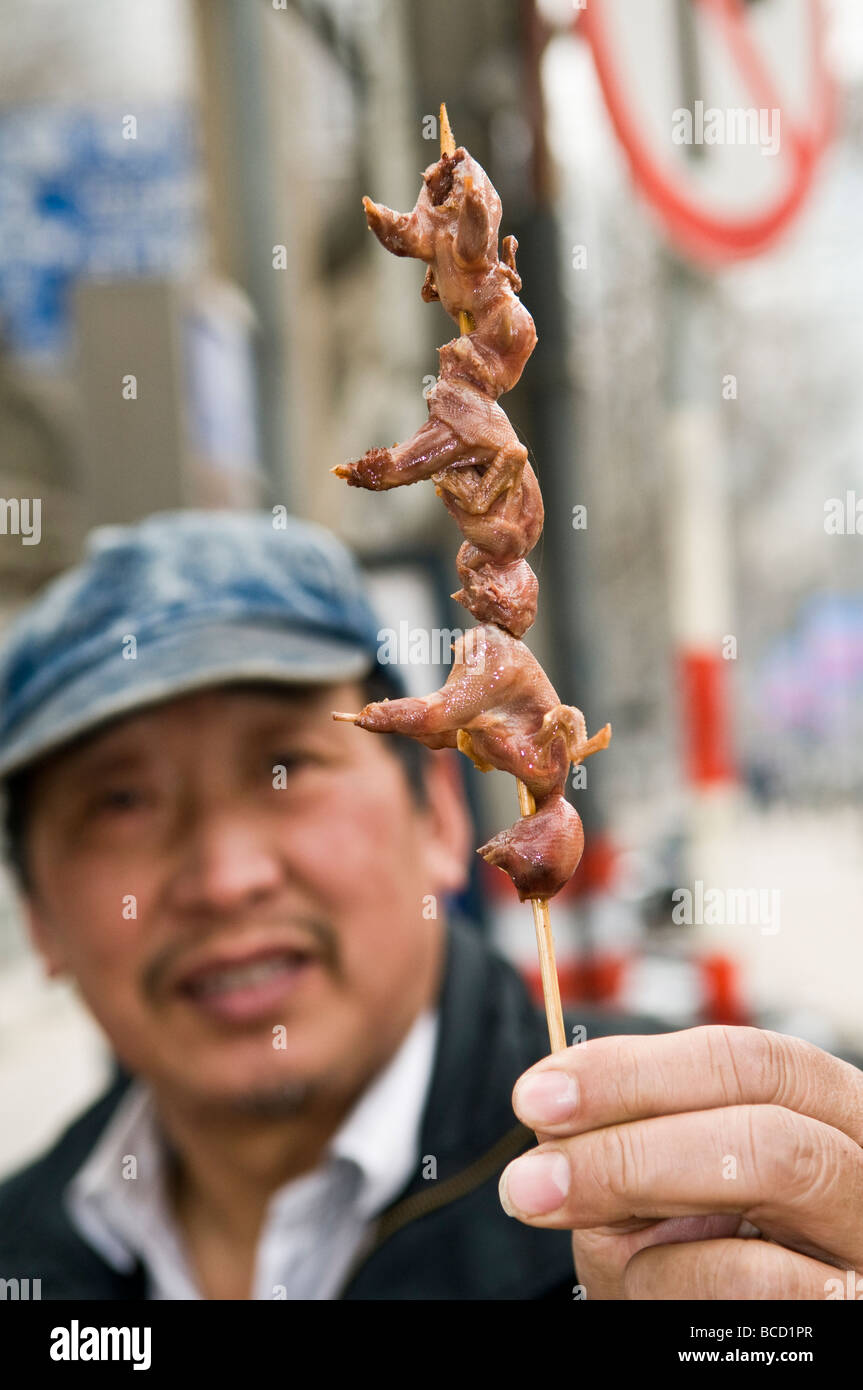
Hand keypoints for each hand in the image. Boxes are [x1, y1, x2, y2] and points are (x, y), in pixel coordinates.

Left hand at [498, 1026, 862, 1298]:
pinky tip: (654, 1293)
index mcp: (828, 1114)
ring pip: (774, 1182)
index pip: (749, 1062)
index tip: (538, 1094)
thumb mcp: (661, 1191)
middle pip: (765, 1124)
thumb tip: (552, 1104)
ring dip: (642, 1197)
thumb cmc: (704, 1266)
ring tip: (586, 1237)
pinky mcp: (851, 1317)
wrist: (735, 1345)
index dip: (635, 1069)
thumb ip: (628, 1136)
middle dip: (631, 1143)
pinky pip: (762, 1287)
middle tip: (531, 1177)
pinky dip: (676, 1286)